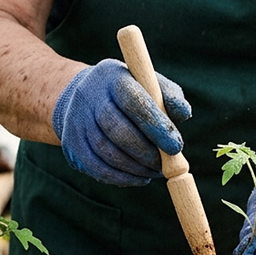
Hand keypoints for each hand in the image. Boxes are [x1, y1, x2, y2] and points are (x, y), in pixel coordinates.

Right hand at [52, 59, 190, 185]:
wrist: (84, 96)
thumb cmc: (128, 92)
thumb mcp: (149, 84)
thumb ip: (169, 96)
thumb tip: (183, 113)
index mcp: (113, 77)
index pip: (133, 101)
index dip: (155, 125)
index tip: (176, 146)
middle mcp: (90, 96)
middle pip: (116, 129)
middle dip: (145, 152)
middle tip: (164, 165)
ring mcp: (77, 120)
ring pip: (105, 151)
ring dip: (134, 168)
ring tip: (154, 171)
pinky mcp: (72, 142)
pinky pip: (96, 166)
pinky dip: (121, 177)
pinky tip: (139, 177)